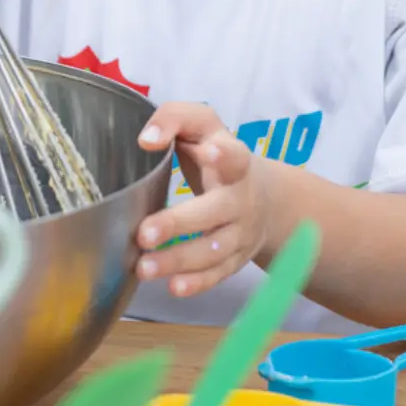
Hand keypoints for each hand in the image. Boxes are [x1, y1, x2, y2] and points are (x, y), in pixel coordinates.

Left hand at [135, 102, 270, 298]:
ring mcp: (241, 232)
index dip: (223, 155)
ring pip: (213, 250)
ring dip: (178, 260)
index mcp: (234, 160)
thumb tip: (146, 140)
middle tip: (144, 233)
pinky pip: (218, 273)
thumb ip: (174, 118)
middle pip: (214, 212)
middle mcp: (241, 198)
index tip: (208, 152)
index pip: (234, 155)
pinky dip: (197, 283)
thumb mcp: (201, 125)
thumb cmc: (216, 150)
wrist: (262, 193)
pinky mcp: (236, 258)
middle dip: (179, 224)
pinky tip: (173, 287)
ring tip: (144, 267)